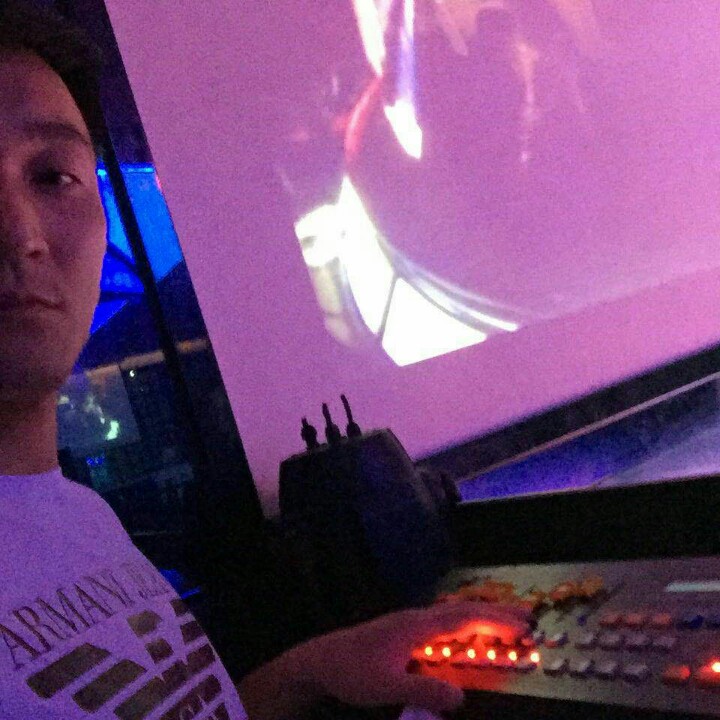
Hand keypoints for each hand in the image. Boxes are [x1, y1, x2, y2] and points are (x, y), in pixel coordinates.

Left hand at [239, 603, 529, 719]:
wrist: (320, 661)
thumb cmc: (351, 672)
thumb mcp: (386, 687)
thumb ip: (424, 691)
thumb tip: (461, 698)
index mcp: (416, 626)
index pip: (463, 620)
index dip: (494, 622)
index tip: (523, 625)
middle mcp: (416, 619)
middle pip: (462, 611)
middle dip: (495, 613)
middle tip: (527, 618)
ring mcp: (408, 623)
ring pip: (452, 614)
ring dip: (480, 617)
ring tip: (506, 622)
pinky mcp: (402, 631)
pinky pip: (442, 623)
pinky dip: (463, 625)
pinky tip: (466, 635)